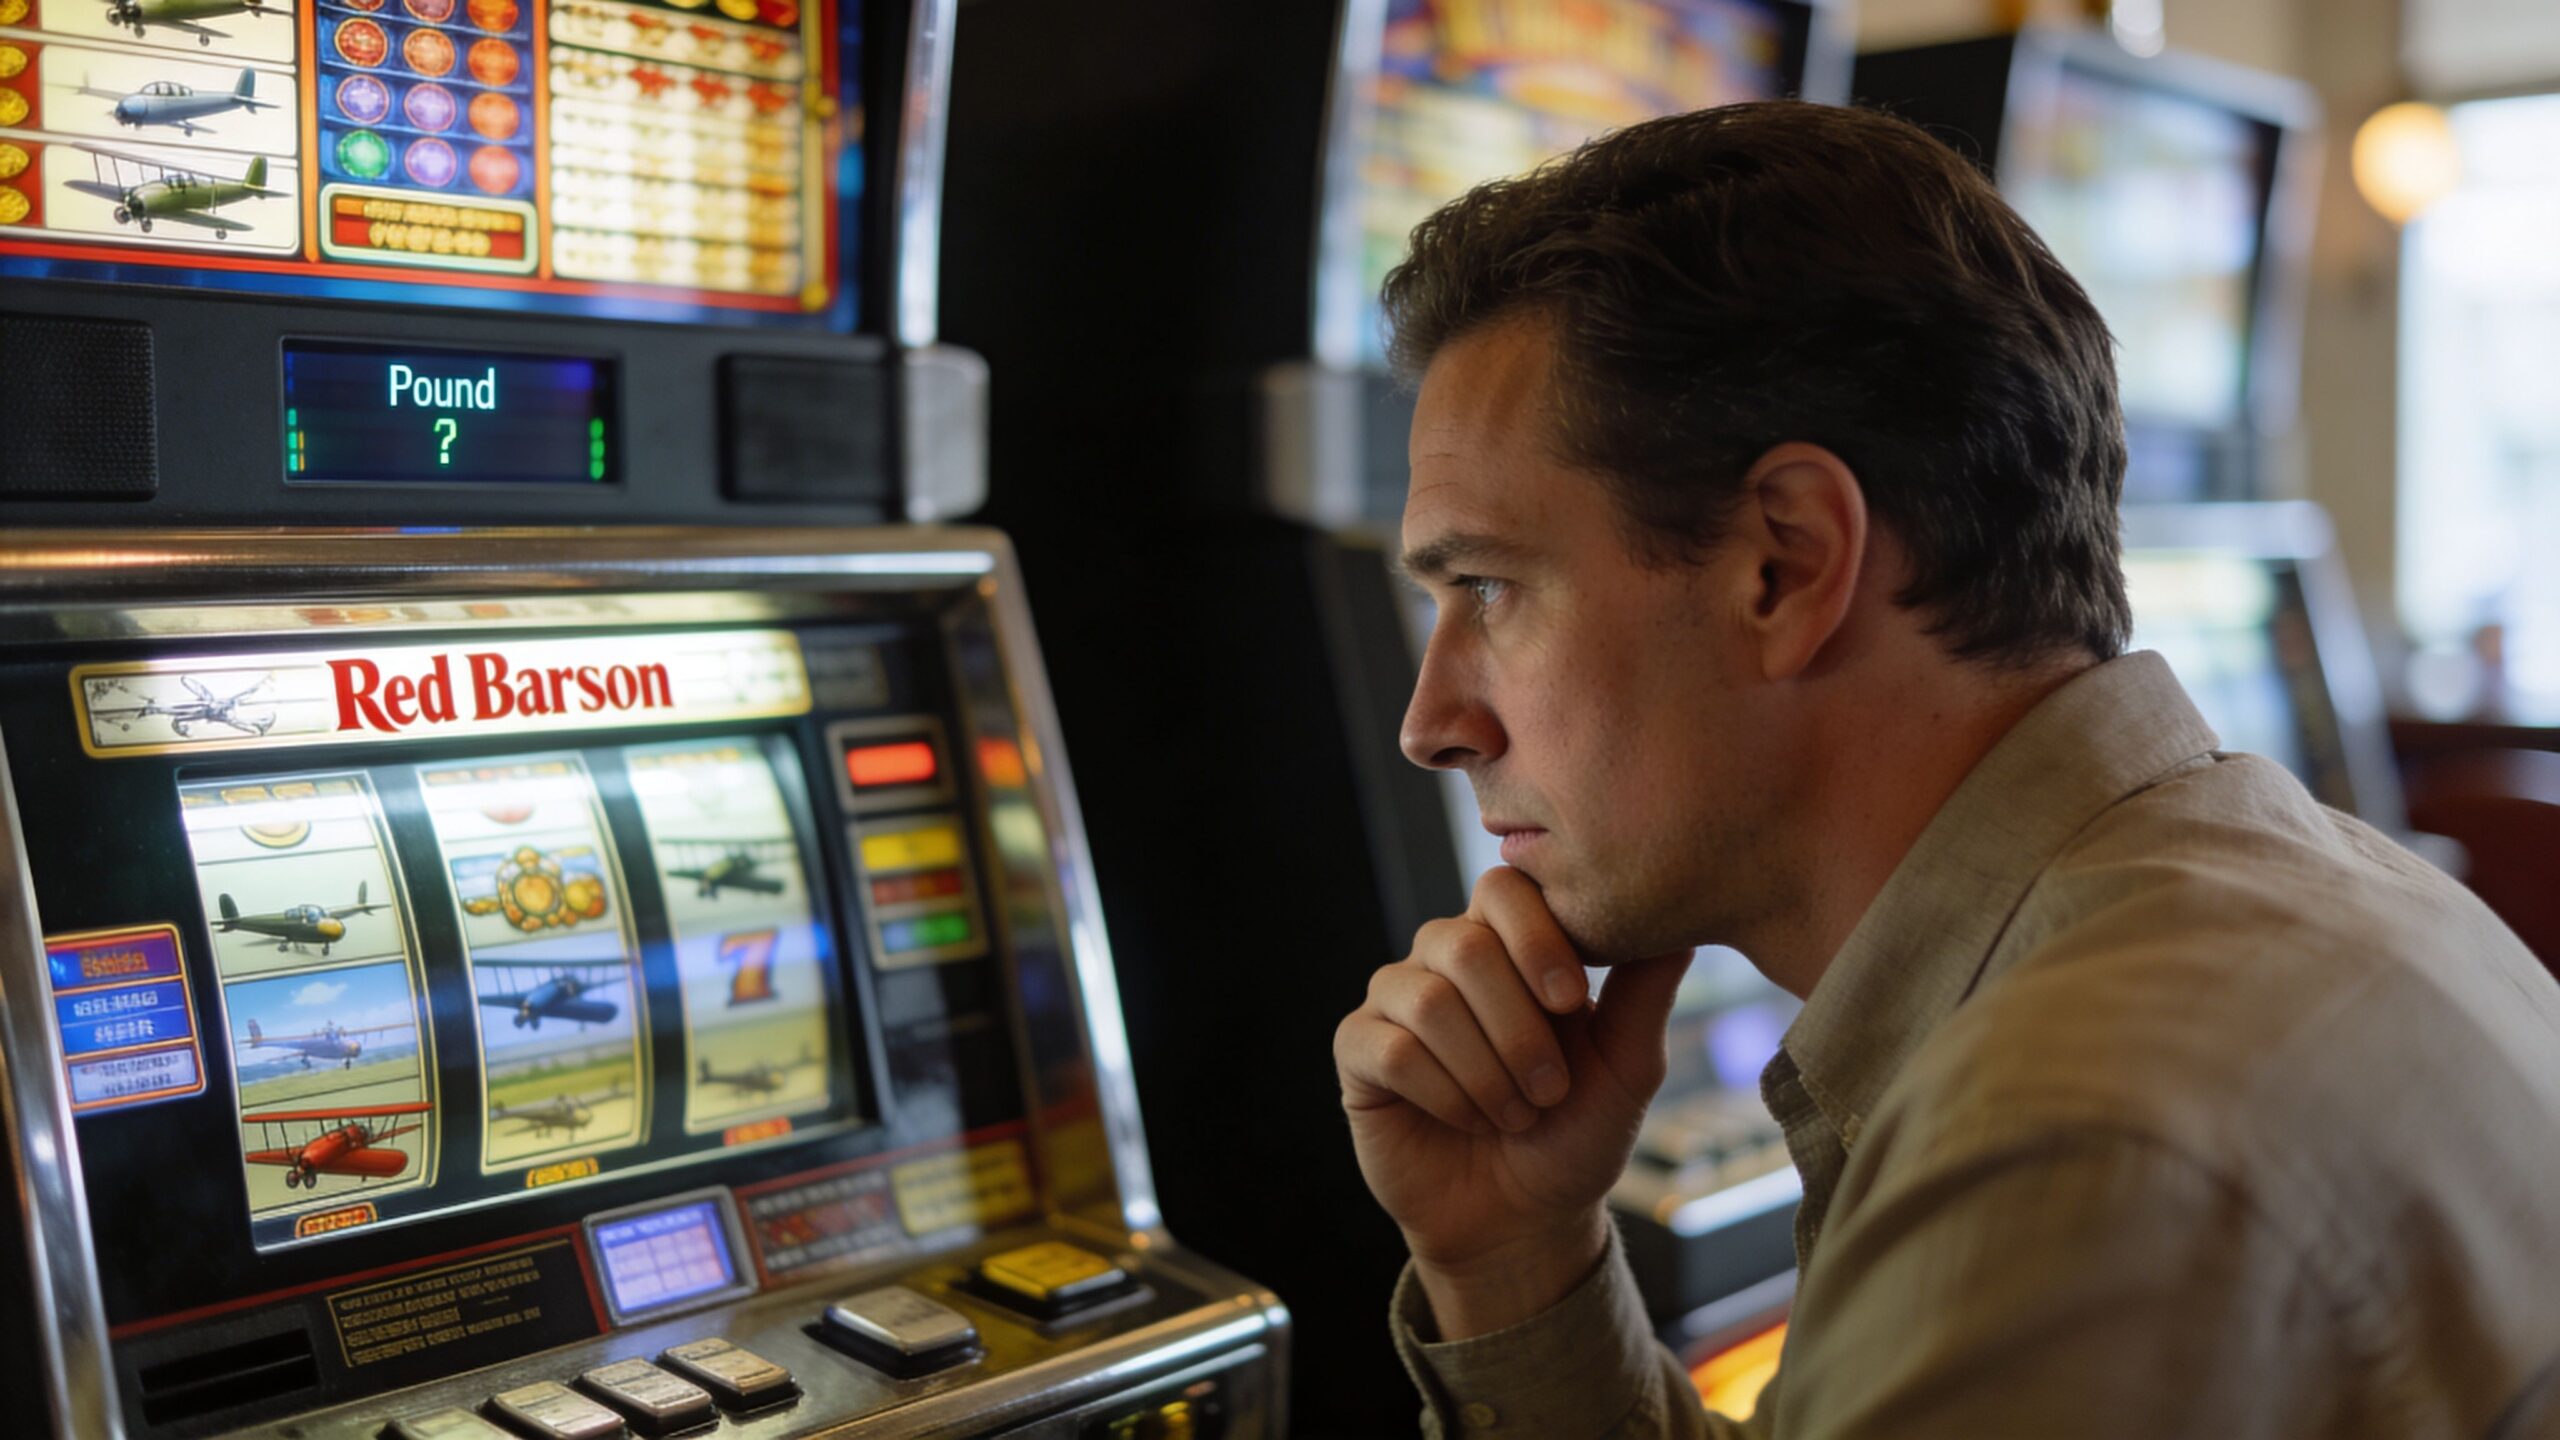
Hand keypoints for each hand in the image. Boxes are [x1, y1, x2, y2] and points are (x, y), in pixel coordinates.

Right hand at [1335, 866, 1693, 1338]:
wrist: (1525, 1219)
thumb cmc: (1577, 1133)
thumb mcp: (1627, 1067)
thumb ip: (1645, 993)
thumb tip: (1680, 925)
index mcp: (1508, 943)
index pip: (1504, 888)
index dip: (1536, 939)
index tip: (1573, 1003)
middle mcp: (1444, 958)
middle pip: (1464, 944)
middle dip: (1518, 1028)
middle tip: (1550, 1090)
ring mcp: (1395, 1000)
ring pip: (1426, 1000)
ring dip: (1485, 1070)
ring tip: (1516, 1116)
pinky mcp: (1359, 1052)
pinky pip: (1389, 1050)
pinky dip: (1444, 1094)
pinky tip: (1469, 1122)